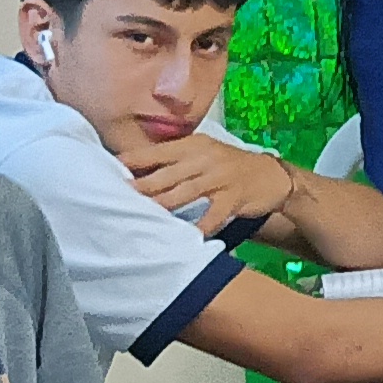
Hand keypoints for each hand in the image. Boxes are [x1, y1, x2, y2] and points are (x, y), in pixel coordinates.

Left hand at [118, 135, 295, 235]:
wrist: (271, 175)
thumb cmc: (228, 166)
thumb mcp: (203, 153)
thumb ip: (175, 160)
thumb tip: (137, 170)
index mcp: (193, 145)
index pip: (158, 151)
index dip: (135, 160)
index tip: (111, 169)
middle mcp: (205, 158)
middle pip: (167, 173)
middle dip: (143, 185)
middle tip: (120, 196)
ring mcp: (220, 177)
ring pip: (185, 192)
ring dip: (163, 204)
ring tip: (144, 214)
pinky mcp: (234, 197)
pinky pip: (213, 215)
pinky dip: (200, 226)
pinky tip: (187, 237)